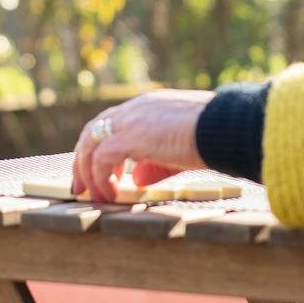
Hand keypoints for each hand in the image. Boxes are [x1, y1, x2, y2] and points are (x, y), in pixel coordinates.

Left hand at [71, 88, 211, 199]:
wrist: (223, 128)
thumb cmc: (213, 137)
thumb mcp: (179, 150)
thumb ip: (156, 164)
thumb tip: (137, 179)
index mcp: (148, 107)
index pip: (111, 123)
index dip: (99, 147)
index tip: (99, 172)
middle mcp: (134, 108)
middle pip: (92, 131)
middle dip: (83, 160)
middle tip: (80, 186)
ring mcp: (130, 120)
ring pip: (90, 144)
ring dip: (87, 172)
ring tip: (92, 195)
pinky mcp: (129, 137)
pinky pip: (101, 160)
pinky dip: (100, 179)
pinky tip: (109, 195)